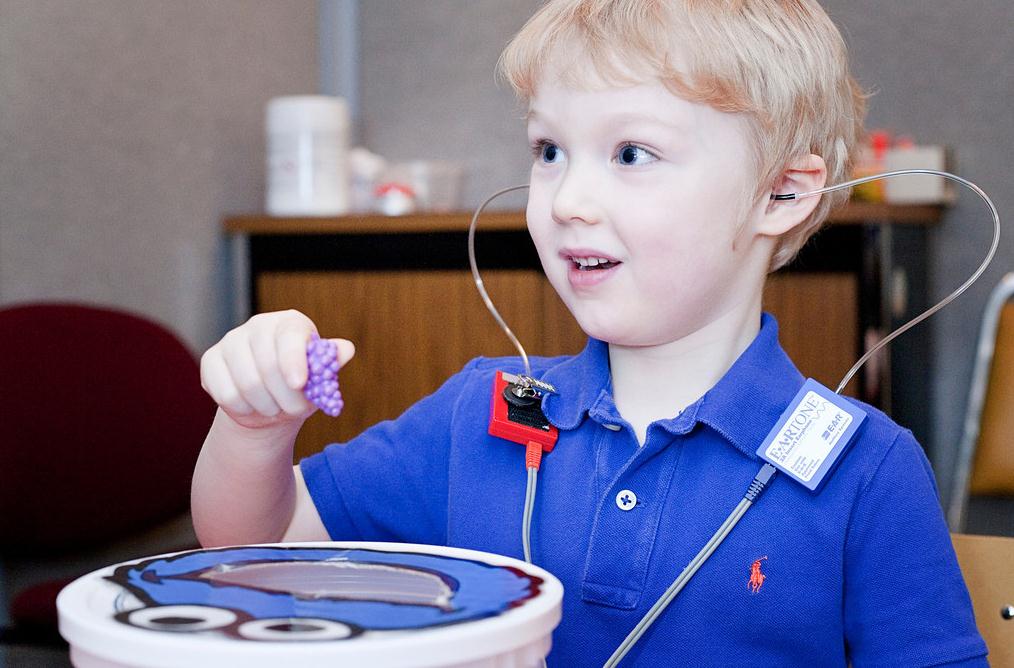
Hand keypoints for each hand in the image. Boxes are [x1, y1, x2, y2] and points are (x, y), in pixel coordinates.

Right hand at [200, 310, 355, 429]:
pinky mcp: (211, 361)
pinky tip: (252, 405)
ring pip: (246, 384)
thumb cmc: (300, 386)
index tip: (299, 383)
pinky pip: (226, 394)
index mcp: (291, 324)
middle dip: (286, 397)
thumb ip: (331, 363)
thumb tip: (345, 350)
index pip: (289, 336)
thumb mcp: (321, 377)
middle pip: (267, 365)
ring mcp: (232, 341)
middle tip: (294, 410)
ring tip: (275, 408)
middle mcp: (259, 326)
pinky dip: (243, 409)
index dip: (293, 360)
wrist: (269, 404)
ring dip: (267, 406)